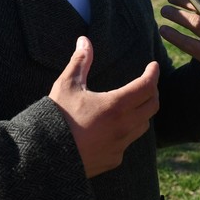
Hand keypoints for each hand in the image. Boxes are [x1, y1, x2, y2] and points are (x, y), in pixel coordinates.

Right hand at [49, 36, 159, 178]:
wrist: (45, 154)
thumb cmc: (57, 117)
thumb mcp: (67, 85)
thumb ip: (80, 62)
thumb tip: (84, 40)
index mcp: (116, 106)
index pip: (147, 86)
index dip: (153, 74)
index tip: (153, 66)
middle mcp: (124, 126)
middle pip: (152, 106)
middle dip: (152, 91)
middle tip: (147, 82)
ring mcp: (120, 145)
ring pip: (143, 125)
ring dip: (142, 112)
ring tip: (133, 103)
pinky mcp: (114, 159)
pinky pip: (128, 142)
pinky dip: (127, 131)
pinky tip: (116, 127)